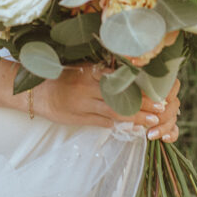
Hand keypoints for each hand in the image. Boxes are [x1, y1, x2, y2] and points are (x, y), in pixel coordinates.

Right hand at [37, 65, 180, 139]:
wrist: (35, 93)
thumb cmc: (58, 77)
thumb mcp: (79, 69)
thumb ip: (98, 73)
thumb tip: (121, 76)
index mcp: (89, 73)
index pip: (119, 81)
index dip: (138, 87)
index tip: (154, 90)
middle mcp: (88, 89)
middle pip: (120, 98)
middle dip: (142, 104)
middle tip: (161, 109)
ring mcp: (83, 105)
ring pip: (114, 112)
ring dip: (135, 117)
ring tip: (152, 121)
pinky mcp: (78, 118)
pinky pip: (101, 122)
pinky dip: (116, 125)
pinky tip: (131, 128)